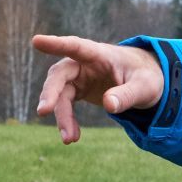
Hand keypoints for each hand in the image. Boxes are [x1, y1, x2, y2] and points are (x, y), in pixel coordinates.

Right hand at [31, 34, 166, 143]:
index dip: (56, 44)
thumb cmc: (146, 77)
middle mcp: (84, 63)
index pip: (76, 46)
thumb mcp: (145, 87)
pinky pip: (65, 105)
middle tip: (43, 111)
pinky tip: (72, 137)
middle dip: (51, 92)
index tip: (36, 41)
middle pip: (60, 74)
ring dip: (62, 116)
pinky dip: (67, 121)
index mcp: (100, 54)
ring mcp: (79, 77)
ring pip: (61, 94)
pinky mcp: (78, 90)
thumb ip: (127, 95)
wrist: (144, 82)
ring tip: (69, 140)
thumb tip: (109, 106)